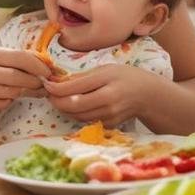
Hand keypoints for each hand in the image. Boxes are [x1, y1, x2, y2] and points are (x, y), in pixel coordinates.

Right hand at [0, 43, 50, 114]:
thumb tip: (43, 63)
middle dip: (35, 82)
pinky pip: (2, 103)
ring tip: (30, 91)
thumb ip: (13, 59)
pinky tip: (6, 97)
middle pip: (17, 77)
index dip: (38, 65)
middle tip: (43, 84)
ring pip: (12, 92)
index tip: (48, 71)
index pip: (19, 57)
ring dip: (24, 93)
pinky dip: (9, 101)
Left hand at [43, 64, 158, 127]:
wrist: (148, 95)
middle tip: (49, 94)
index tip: (46, 84)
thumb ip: (82, 77)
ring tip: (58, 99)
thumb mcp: (105, 69)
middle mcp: (108, 101)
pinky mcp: (109, 125)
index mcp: (106, 82)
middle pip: (73, 105)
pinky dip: (76, 114)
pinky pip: (86, 121)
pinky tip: (74, 106)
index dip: (55, 88)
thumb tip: (57, 82)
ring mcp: (109, 115)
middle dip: (56, 101)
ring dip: (64, 109)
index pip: (74, 88)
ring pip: (77, 115)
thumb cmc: (126, 77)